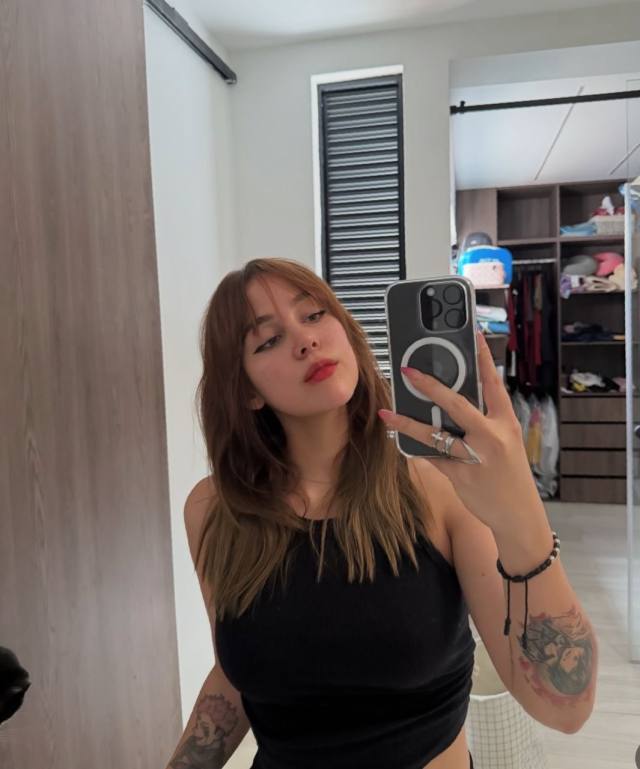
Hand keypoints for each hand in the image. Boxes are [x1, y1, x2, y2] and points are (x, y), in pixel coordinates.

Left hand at [378, 331, 542, 531]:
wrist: (519, 515)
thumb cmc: (509, 475)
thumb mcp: (505, 443)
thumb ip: (483, 422)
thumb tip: (450, 403)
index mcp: (505, 422)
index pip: (493, 384)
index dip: (483, 358)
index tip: (473, 334)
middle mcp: (492, 436)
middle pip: (457, 405)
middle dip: (431, 387)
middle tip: (409, 372)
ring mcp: (475, 457)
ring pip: (436, 434)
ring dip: (408, 423)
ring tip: (387, 413)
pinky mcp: (461, 476)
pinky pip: (432, 458)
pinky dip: (415, 450)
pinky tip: (399, 441)